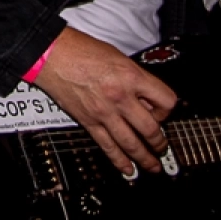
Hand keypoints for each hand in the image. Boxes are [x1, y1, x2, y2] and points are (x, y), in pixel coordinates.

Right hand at [33, 27, 177, 176]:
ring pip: (132, 143)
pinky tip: (128, 169)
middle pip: (151, 128)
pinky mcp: (88, 122)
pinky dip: (120, 161)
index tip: (164, 112)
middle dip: (160, 141)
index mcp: (131, 77)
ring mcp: (104, 112)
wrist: (52, 55)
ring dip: (145, 157)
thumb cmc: (80, 50)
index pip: (165, 101)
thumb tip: (145, 97)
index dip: (168, 109)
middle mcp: (120, 97)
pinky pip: (108, 146)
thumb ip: (135, 78)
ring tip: (153, 165)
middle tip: (162, 147)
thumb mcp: (118, 57)